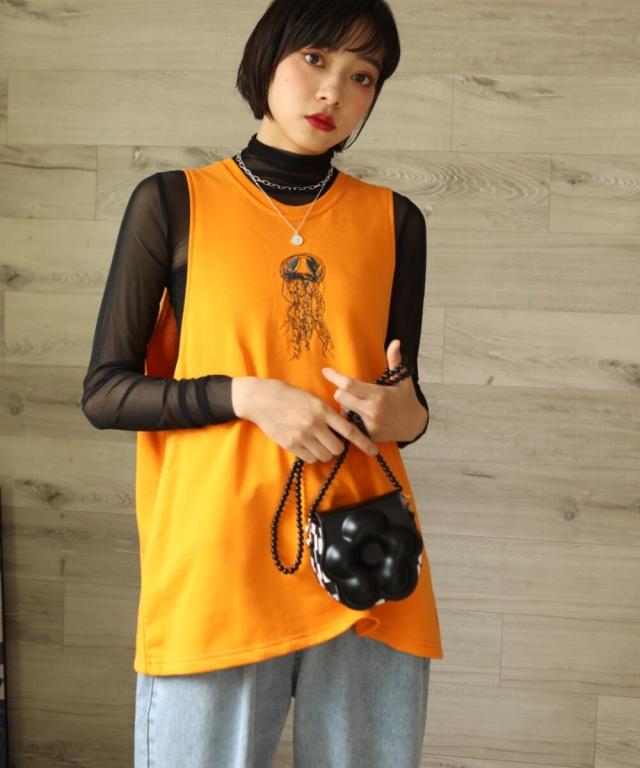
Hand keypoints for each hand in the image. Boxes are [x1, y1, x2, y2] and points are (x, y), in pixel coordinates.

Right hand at [231, 376, 378, 462]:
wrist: (262, 399)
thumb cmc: (289, 396)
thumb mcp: (312, 399)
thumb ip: (327, 413)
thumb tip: (342, 428)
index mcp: (322, 410)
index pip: (348, 430)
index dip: (363, 442)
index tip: (373, 450)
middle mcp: (314, 424)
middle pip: (337, 448)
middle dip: (337, 447)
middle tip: (331, 440)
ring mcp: (301, 436)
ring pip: (324, 456)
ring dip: (324, 452)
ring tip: (317, 442)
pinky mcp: (290, 445)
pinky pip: (310, 459)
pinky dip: (312, 455)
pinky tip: (306, 445)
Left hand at [321, 339, 427, 443]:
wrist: (414, 425)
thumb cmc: (406, 399)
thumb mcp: (402, 379)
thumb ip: (395, 360)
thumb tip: (396, 342)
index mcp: (378, 394)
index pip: (349, 384)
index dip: (335, 377)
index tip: (325, 371)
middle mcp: (372, 410)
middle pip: (341, 397)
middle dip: (341, 392)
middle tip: (348, 392)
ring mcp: (369, 424)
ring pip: (343, 412)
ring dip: (345, 407)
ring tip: (356, 406)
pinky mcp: (368, 436)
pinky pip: (350, 425)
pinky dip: (351, 420)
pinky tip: (358, 417)